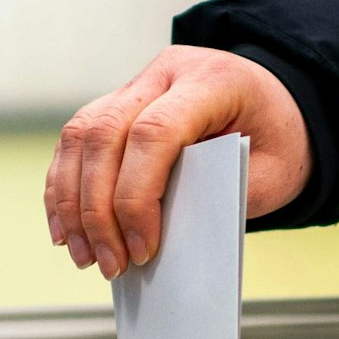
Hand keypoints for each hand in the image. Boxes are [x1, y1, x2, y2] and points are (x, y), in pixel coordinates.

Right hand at [44, 45, 311, 278]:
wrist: (276, 107)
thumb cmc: (275, 141)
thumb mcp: (267, 173)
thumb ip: (216, 196)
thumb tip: (157, 236)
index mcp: (210, 80)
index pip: (153, 133)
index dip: (137, 197)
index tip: (142, 248)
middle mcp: (164, 73)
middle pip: (104, 136)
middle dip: (98, 210)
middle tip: (110, 264)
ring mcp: (134, 85)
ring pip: (79, 137)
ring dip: (72, 204)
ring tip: (84, 255)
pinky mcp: (113, 105)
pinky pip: (74, 143)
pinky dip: (63, 189)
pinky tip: (66, 229)